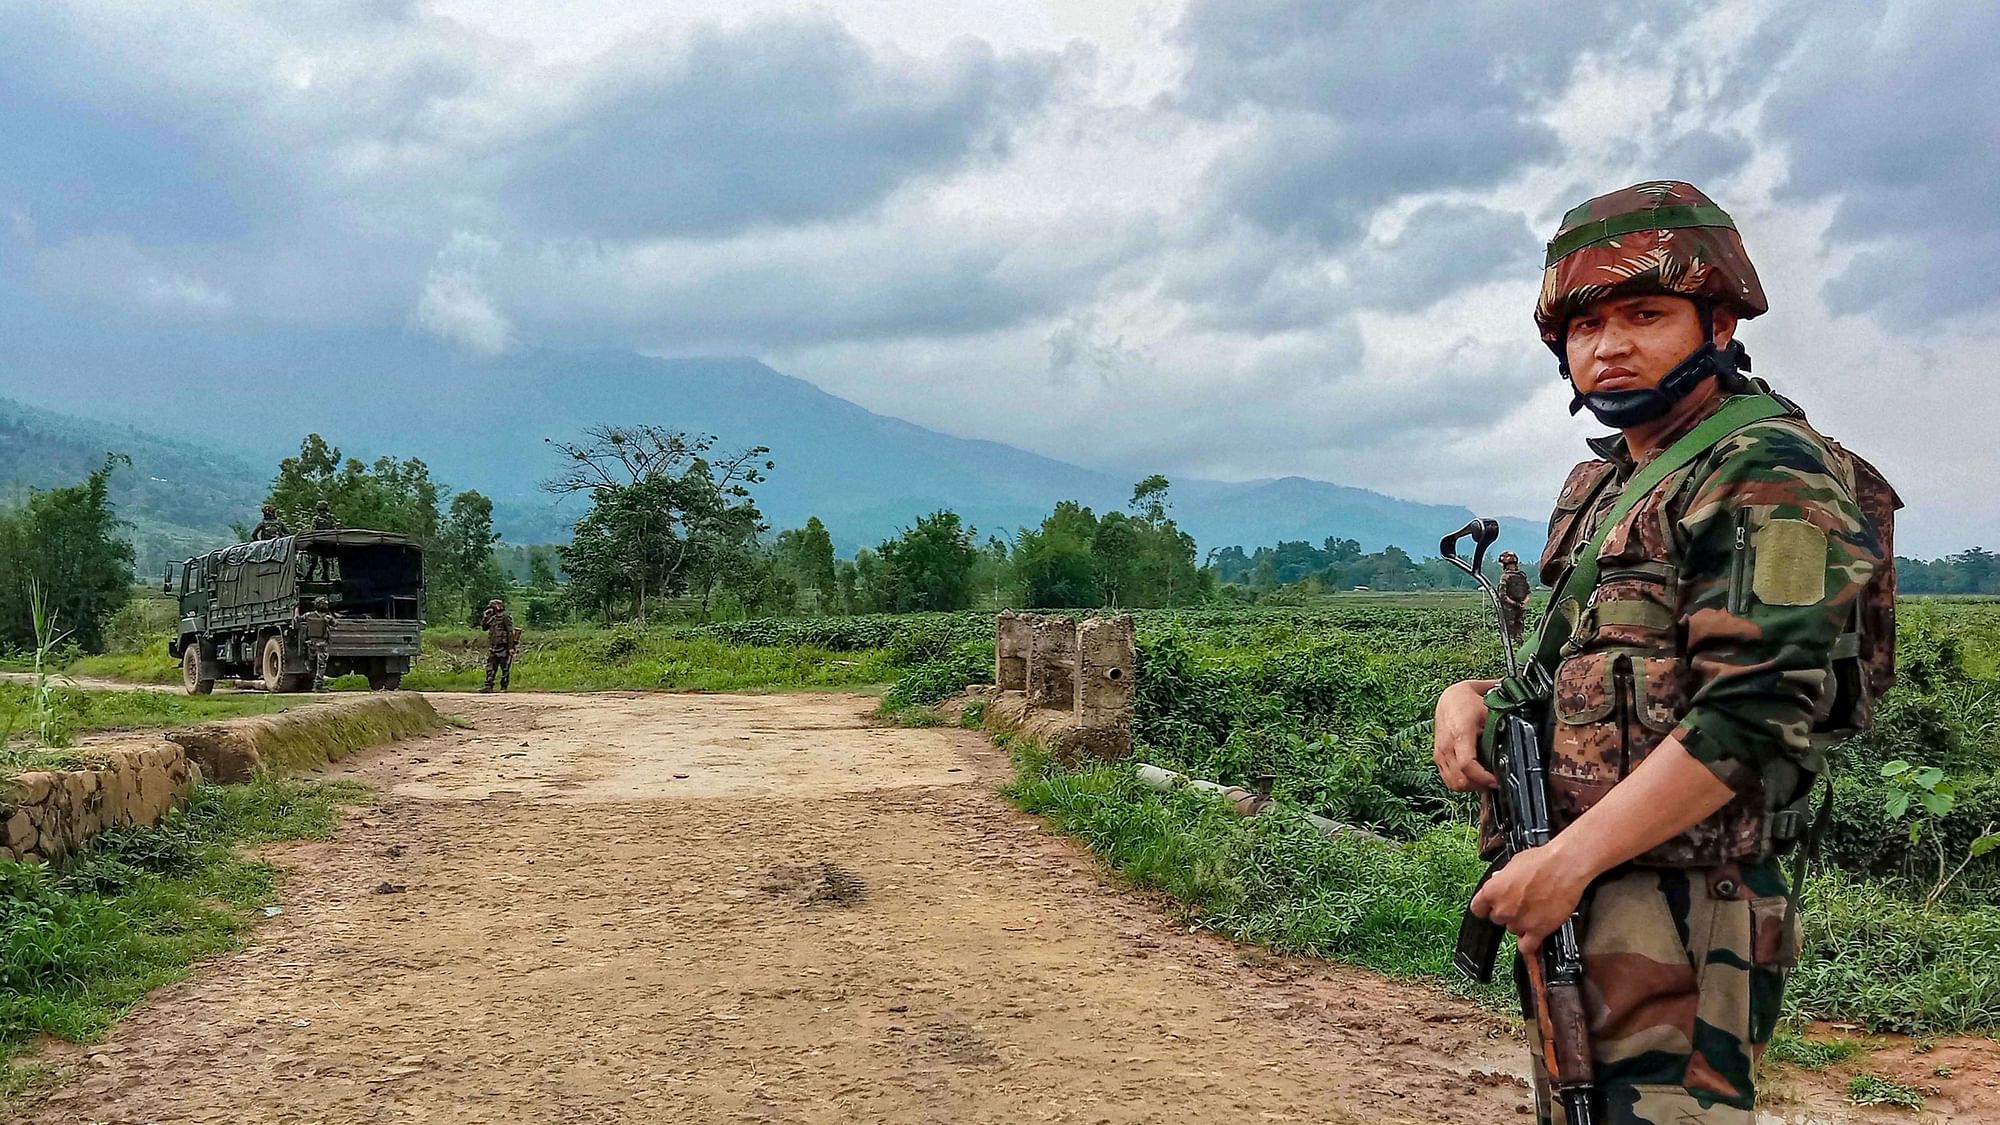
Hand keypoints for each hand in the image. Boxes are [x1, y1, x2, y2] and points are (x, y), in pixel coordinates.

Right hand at [1433, 679, 1498, 791]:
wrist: (1449, 698)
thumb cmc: (1468, 702)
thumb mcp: (1489, 710)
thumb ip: (1501, 725)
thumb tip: (1519, 736)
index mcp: (1460, 734)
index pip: (1467, 765)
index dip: (1483, 778)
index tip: (1497, 781)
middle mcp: (1446, 746)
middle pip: (1460, 779)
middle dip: (1480, 785)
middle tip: (1495, 781)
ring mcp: (1440, 754)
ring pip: (1454, 783)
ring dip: (1470, 786)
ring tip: (1485, 780)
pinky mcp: (1438, 758)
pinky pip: (1448, 780)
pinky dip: (1461, 782)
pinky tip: (1473, 777)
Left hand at [1469, 842, 1592, 954]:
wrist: (1565, 866)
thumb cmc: (1542, 861)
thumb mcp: (1513, 864)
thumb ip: (1502, 878)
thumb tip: (1498, 881)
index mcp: (1492, 891)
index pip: (1478, 908)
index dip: (1486, 907)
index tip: (1491, 907)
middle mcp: (1503, 909)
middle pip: (1497, 919)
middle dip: (1507, 912)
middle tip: (1521, 902)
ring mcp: (1519, 921)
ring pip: (1513, 930)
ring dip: (1521, 924)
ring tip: (1535, 910)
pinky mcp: (1538, 930)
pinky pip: (1527, 947)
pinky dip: (1529, 946)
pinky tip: (1533, 942)